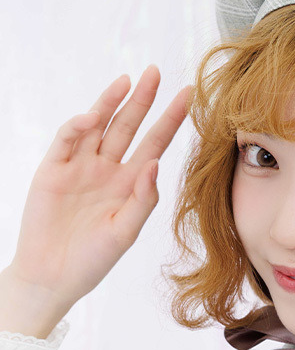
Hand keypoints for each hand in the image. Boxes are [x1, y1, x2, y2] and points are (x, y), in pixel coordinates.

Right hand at [6, 65, 191, 312]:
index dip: (171, 120)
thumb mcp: (125, 233)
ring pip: (98, 126)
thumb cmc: (93, 260)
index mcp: (130, 183)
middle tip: (156, 72)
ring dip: (110, 103)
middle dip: (142, 99)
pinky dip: (78, 127)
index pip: (155, 143)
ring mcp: (79, 167)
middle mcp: (107, 169)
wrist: (52, 277)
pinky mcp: (52, 170)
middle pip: (128, 126)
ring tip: (127, 82)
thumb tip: (155, 164)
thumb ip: (142, 200)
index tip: (189, 95)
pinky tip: (94, 117)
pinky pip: (67, 141)